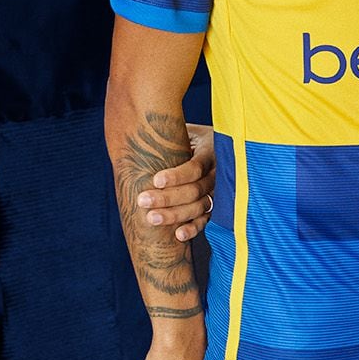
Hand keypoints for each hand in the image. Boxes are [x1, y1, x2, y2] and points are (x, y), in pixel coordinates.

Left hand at [137, 123, 215, 241]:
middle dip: (167, 198)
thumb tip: (141, 124)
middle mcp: (217, 173)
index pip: (194, 168)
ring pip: (198, 207)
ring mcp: (218, 190)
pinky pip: (206, 219)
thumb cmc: (190, 135)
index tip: (156, 180)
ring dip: (174, 215)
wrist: (213, 143)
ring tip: (151, 219)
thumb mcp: (185, 129)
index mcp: (210, 151)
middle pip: (194, 190)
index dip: (176, 176)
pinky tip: (178, 235)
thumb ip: (171, 131)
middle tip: (142, 201)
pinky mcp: (215, 204)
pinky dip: (194, 228)